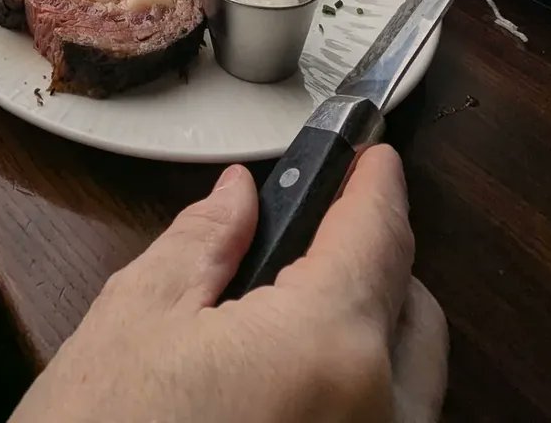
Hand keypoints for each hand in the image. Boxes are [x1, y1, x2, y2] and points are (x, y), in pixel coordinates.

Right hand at [11, 146, 446, 422]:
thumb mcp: (136, 317)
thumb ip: (204, 241)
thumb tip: (240, 193)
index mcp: (325, 349)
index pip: (377, 236)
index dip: (375, 182)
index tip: (375, 155)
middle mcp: (379, 415)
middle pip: (413, 305)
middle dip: (374, 252)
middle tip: (315, 228)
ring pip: (414, 372)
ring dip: (376, 319)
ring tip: (296, 302)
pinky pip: (391, 419)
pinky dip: (365, 380)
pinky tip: (296, 375)